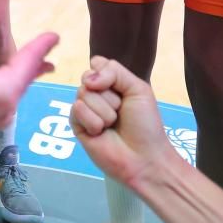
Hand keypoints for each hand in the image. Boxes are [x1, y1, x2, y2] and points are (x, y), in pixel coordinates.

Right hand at [0, 0, 57, 141]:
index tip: (56, 34)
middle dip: (34, 59)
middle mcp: (2, 110)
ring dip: (19, 73)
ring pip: (11, 91)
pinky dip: (6, 85)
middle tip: (48, 44)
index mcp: (2, 90)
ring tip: (32, 61)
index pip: (29, 61)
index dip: (41, 44)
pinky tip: (2, 80)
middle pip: (23, 78)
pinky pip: (0, 101)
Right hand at [70, 56, 177, 187]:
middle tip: (120, 111)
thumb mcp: (138, 89)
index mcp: (111, 84)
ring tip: (112, 125)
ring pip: (83, 93)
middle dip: (108, 95)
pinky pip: (77, 110)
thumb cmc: (145, 124)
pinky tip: (100, 132)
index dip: (105, 73)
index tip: (120, 87)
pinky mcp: (76, 125)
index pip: (97, 64)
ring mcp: (85, 110)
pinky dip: (93, 121)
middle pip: (88, 77)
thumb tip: (88, 79)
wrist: (144, 158)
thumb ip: (114, 72)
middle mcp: (96, 94)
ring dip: (104, 110)